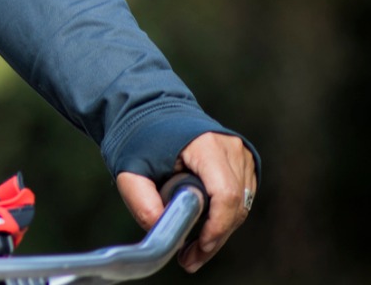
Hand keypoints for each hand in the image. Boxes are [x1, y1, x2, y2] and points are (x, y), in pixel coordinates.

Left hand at [115, 132, 255, 272]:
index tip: (199, 247)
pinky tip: (203, 228)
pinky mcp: (241, 161)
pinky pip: (240, 197)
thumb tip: (160, 229)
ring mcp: (240, 154)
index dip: (216, 227)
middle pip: (236, 205)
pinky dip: (224, 216)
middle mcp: (230, 148)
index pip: (226, 195)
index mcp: (206, 146)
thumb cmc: (139, 138)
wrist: (149, 111)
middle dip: (214, 237)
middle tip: (190, 259)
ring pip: (240, 205)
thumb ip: (141, 200)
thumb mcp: (129, 169)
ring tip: (193, 249)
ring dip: (219, 230)